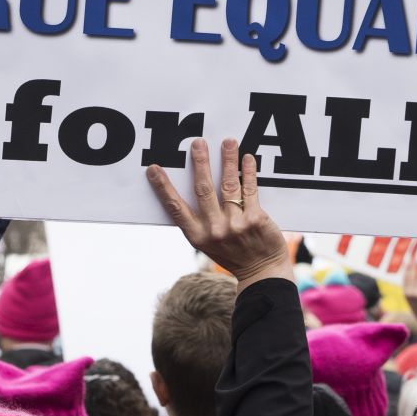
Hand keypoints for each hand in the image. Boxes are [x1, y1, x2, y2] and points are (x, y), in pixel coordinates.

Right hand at [146, 138, 291, 291]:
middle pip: (203, 189)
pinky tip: (247, 159)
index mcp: (197, 236)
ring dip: (228, 160)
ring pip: (228, 184)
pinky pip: (250, 189)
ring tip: (228, 142)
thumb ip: (198, 221)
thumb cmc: (233, 254)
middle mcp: (214, 230)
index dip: (163, 187)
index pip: (175, 207)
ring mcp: (236, 225)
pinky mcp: (256, 219)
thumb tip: (191, 187)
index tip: (154, 169)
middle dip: (200, 163)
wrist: (262, 273)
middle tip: (197, 143)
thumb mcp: (207, 244)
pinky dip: (248, 172)